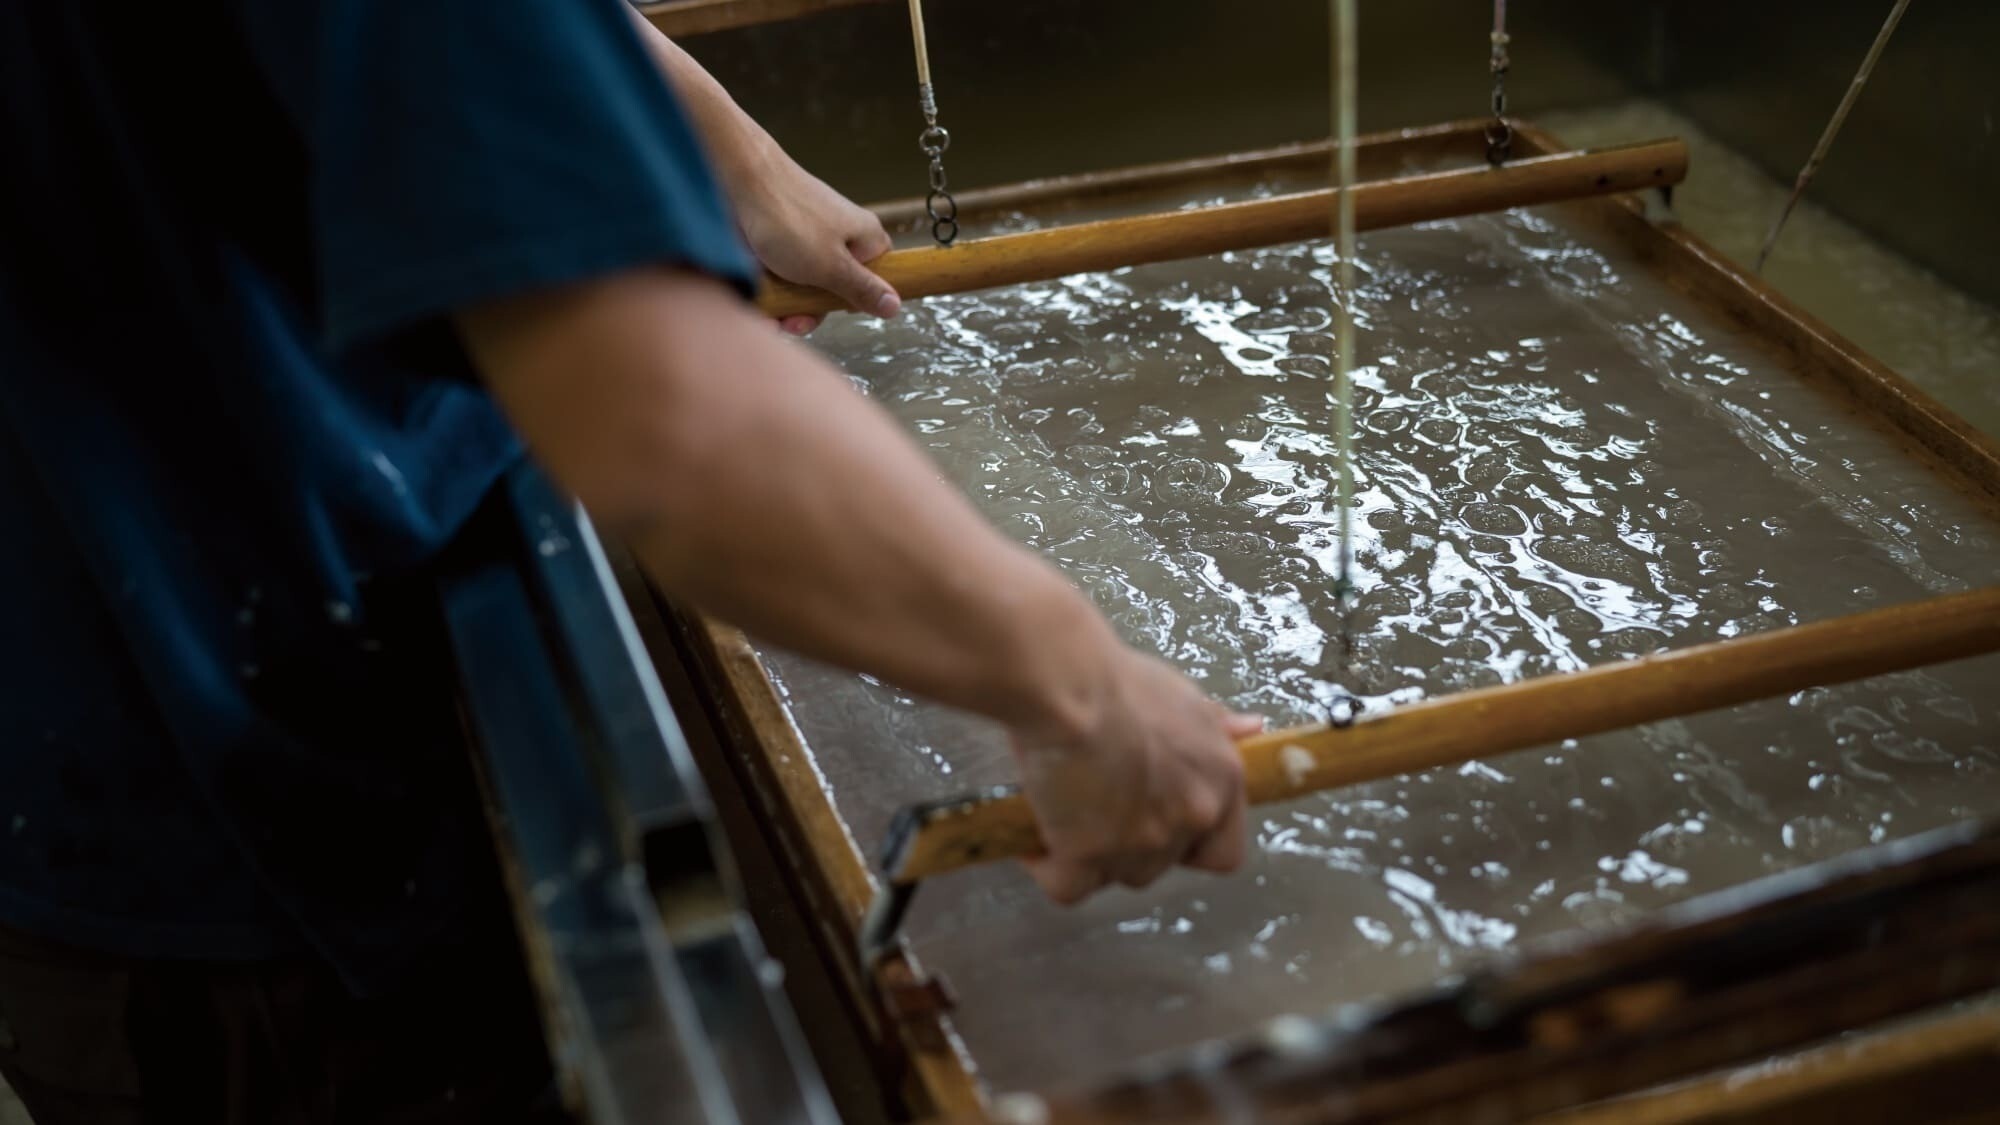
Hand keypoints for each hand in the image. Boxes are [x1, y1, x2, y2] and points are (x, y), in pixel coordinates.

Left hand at [624, 16, 899, 334]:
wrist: (733, 180)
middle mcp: (837, 237)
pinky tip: (757, 307)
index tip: (834, 311)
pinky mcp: (776, 242)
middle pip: (834, 289)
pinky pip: (779, 276)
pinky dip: (770, 293)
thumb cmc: (787, 218)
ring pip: (803, 286)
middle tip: (793, 322)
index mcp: (862, 237)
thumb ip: (862, 288)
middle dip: (811, 311)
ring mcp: (805, 240)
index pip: (875, 277)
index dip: (856, 301)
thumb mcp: (831, 265)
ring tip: (769, 318)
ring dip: (786, 308)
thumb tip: (895, 306)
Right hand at [1011, 649, 1258, 903]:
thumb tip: (1253, 729)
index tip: (1160, 823)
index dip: (1190, 846)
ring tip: (1062, 812)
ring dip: (1090, 854)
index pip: (1223, 853)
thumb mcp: (1182, 695)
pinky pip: (1068, 886)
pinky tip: (1034, 840)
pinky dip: (1048, 868)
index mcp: (1220, 782)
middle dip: (1129, 843)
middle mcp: (1189, 820)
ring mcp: (1139, 844)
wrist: (1068, 686)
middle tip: (1097, 802)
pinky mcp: (1087, 855)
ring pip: (1114, 875)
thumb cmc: (1120, 681)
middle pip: (1159, 864)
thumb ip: (1216, 725)